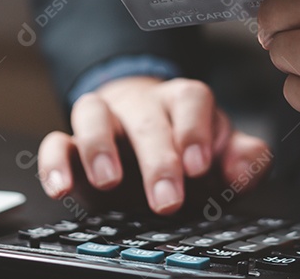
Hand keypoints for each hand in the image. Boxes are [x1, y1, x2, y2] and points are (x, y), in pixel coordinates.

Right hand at [37, 76, 271, 213]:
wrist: (143, 130)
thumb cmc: (186, 144)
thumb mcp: (219, 150)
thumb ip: (242, 157)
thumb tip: (244, 170)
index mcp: (181, 101)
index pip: (189, 99)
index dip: (194, 131)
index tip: (199, 167)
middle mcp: (141, 104)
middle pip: (146, 118)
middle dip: (156, 160)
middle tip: (167, 201)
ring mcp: (104, 117)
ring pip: (93, 114)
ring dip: (99, 146)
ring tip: (109, 180)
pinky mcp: (72, 140)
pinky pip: (56, 141)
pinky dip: (55, 162)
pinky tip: (62, 187)